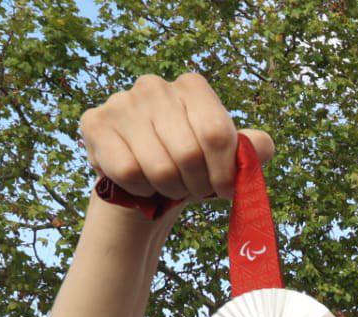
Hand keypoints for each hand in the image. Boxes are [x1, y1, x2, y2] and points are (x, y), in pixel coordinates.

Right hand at [79, 73, 274, 205]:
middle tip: (194, 189)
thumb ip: (253, 149)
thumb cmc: (194, 165)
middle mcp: (155, 86)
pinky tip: (143, 182)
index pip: (217, 134)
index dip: (224, 172)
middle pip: (189, 154)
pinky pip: (128, 172)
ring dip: (170, 189)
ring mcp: (122, 102)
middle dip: (197, 185)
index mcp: (193, 87)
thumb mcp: (228, 157)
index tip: (224, 189)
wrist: (147, 178)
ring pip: (159, 168)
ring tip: (170, 185)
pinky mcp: (95, 123)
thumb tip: (262, 146)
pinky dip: (142, 189)